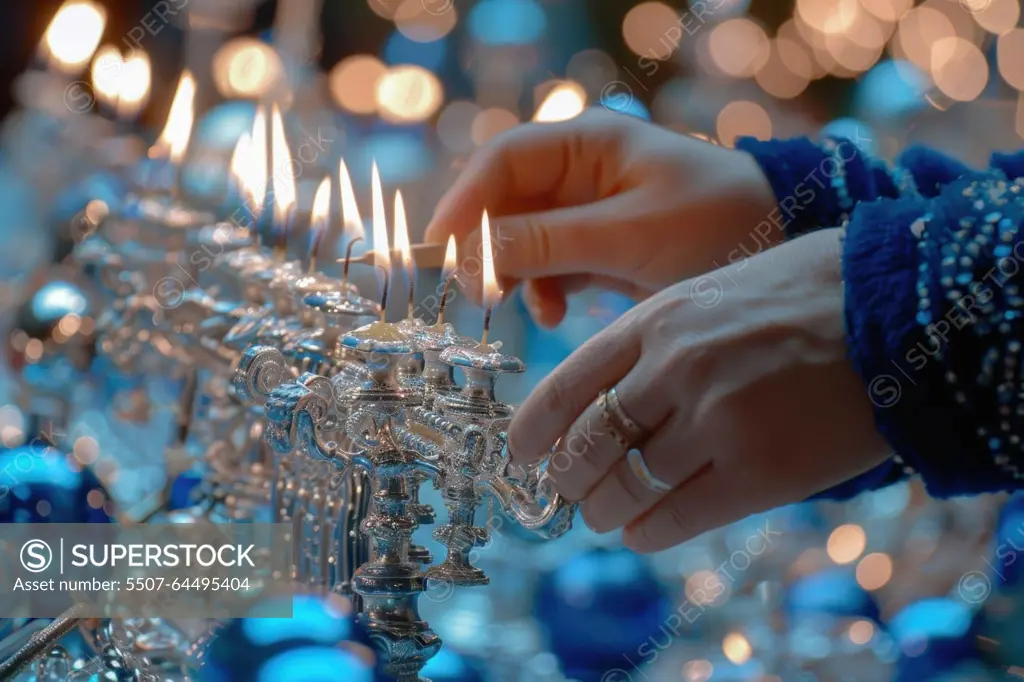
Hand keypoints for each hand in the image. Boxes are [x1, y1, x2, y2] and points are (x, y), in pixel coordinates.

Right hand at [425, 108, 777, 326]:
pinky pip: (549, 264)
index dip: (464, 202)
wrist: (779, 248)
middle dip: (488, 246)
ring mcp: (587, 210)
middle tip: (478, 292)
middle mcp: (579, 171)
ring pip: (521, 239)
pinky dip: (544, 289)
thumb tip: (474, 254)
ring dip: (516, 274)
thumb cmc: (716, 224)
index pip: (503, 162)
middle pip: (504, 202)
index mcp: (587, 143)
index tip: (439, 249)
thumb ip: (551, 242)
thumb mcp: (631, 234)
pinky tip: (556, 312)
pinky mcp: (598, 246)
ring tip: (525, 307)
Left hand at [506, 228, 890, 551]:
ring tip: (606, 513)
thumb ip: (653, 341)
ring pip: (628, 488)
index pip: (566, 386)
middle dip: (569, 479)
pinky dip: (648, 533)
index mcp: (655, 321)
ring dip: (606, 510)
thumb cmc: (799, 296)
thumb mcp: (709, 292)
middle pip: (589, 446)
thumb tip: (603, 400)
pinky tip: (641, 534)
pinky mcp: (761, 472)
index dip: (534, 431)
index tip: (522, 454)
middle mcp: (674, 371)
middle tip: (570, 489)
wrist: (894, 310)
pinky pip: (678, 518)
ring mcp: (717, 422)